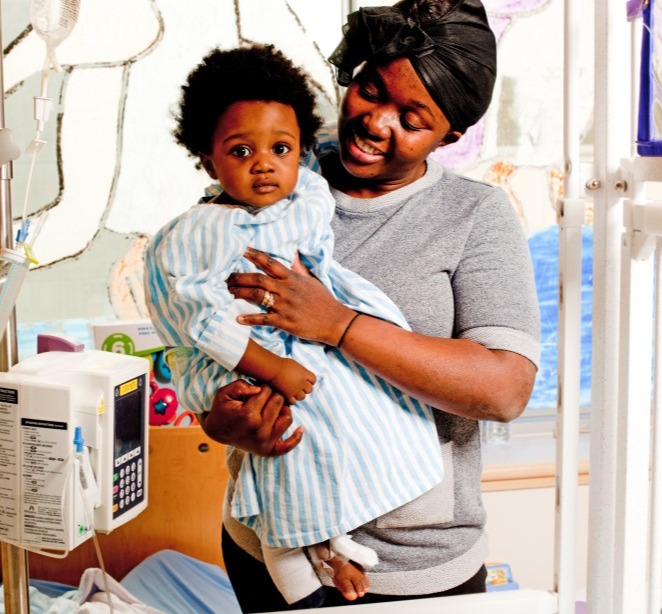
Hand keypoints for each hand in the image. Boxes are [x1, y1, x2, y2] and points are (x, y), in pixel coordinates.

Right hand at [202, 379, 302, 455]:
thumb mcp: (224, 393)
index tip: (256, 390)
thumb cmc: (222, 409)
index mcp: (248, 415)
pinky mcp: (268, 451)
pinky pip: (289, 445)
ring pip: (287, 418)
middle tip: (262, 398)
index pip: (267, 391)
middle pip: (278, 401)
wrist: (217, 431)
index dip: (262, 387)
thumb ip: (240, 385)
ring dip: (282, 410)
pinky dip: (296, 437)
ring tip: (272, 408)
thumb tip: (259, 389)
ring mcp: (265, 442)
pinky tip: (300, 428)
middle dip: (272, 395)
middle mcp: (259, 430)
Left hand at [226, 247, 354, 344]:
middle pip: (258, 279)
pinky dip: (250, 319)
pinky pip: (263, 319)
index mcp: (293, 278)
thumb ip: (299, 268)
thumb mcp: (312, 280)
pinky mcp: (284, 322)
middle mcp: (287, 290)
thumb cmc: (324, 300)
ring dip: (241, 293)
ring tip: (229, 292)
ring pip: (257, 296)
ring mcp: (285, 306)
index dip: (256, 256)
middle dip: (240, 277)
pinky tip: (238, 318)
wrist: (334, 321)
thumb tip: (294, 254)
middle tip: (227, 277)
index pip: (271, 263)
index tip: (242, 250)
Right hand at [267, 357, 315, 404]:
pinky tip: (287, 396)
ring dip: (298, 395)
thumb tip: (303, 375)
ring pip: (302, 397)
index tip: (305, 380)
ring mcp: (295, 390)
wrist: (272, 369)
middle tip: (298, 387)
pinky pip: (293, 401)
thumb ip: (301, 371)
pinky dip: (291, 400)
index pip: (313, 379)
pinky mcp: (288, 395)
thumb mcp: (294, 365)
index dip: (310, 381)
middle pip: (310, 389)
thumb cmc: (281, 364)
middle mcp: (302, 382)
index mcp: (304, 373)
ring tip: (292, 392)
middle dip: (305, 389)